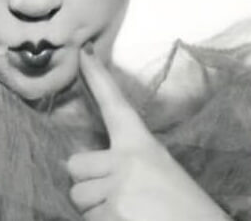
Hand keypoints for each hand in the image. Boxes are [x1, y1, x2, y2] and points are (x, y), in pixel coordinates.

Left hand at [66, 45, 230, 220]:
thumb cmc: (182, 204)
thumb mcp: (158, 168)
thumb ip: (125, 159)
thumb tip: (80, 163)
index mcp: (140, 144)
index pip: (114, 105)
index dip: (97, 78)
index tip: (84, 54)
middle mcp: (125, 161)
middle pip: (75, 165)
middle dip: (87, 181)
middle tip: (116, 194)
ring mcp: (117, 189)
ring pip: (78, 196)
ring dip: (94, 207)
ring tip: (125, 212)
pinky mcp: (112, 215)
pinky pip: (85, 219)